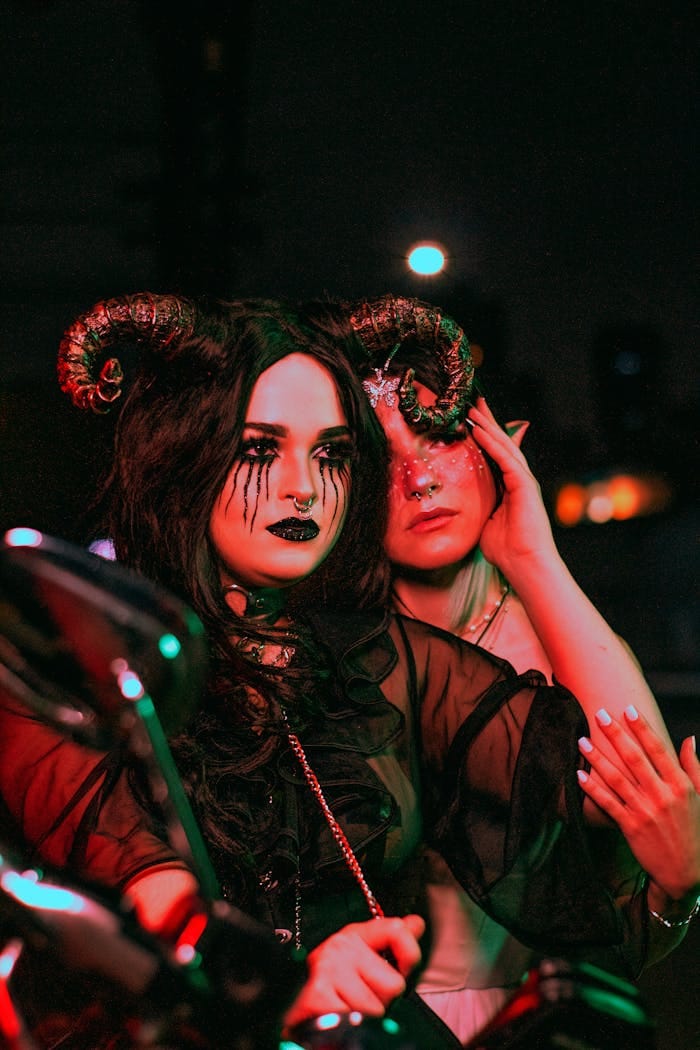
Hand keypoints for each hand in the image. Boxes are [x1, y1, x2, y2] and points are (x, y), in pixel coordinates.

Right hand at [281, 914, 424, 1033]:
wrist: (287, 1011)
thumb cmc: (332, 990)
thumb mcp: (362, 961)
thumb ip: (392, 944)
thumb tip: (416, 923)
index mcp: (355, 935)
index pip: (397, 930)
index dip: (410, 955)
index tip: (405, 971)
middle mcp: (341, 945)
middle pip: (394, 984)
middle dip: (382, 1001)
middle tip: (358, 999)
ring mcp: (328, 966)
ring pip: (376, 1007)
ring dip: (364, 1018)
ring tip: (345, 1010)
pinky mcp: (319, 992)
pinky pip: (355, 1019)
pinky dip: (347, 1028)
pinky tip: (334, 1018)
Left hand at [467, 398, 556, 575]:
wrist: (524, 565)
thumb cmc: (505, 551)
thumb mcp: (484, 522)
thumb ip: (479, 506)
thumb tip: (463, 501)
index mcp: (509, 488)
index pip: (495, 456)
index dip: (483, 436)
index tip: (469, 419)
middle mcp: (519, 480)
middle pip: (502, 444)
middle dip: (487, 422)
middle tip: (473, 401)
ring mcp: (524, 481)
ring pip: (505, 446)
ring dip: (488, 426)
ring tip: (473, 408)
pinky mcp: (525, 486)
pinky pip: (506, 459)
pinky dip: (492, 444)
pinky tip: (478, 430)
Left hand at [577, 708, 699, 903]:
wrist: (686, 873)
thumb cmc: (695, 831)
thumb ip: (694, 766)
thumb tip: (689, 739)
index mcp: (681, 785)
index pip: (658, 749)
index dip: (642, 728)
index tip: (628, 709)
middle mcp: (663, 795)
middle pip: (634, 758)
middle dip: (615, 733)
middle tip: (599, 713)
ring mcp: (645, 811)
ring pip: (616, 778)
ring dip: (597, 757)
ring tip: (581, 740)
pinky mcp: (631, 827)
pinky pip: (607, 803)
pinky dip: (592, 789)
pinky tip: (579, 774)